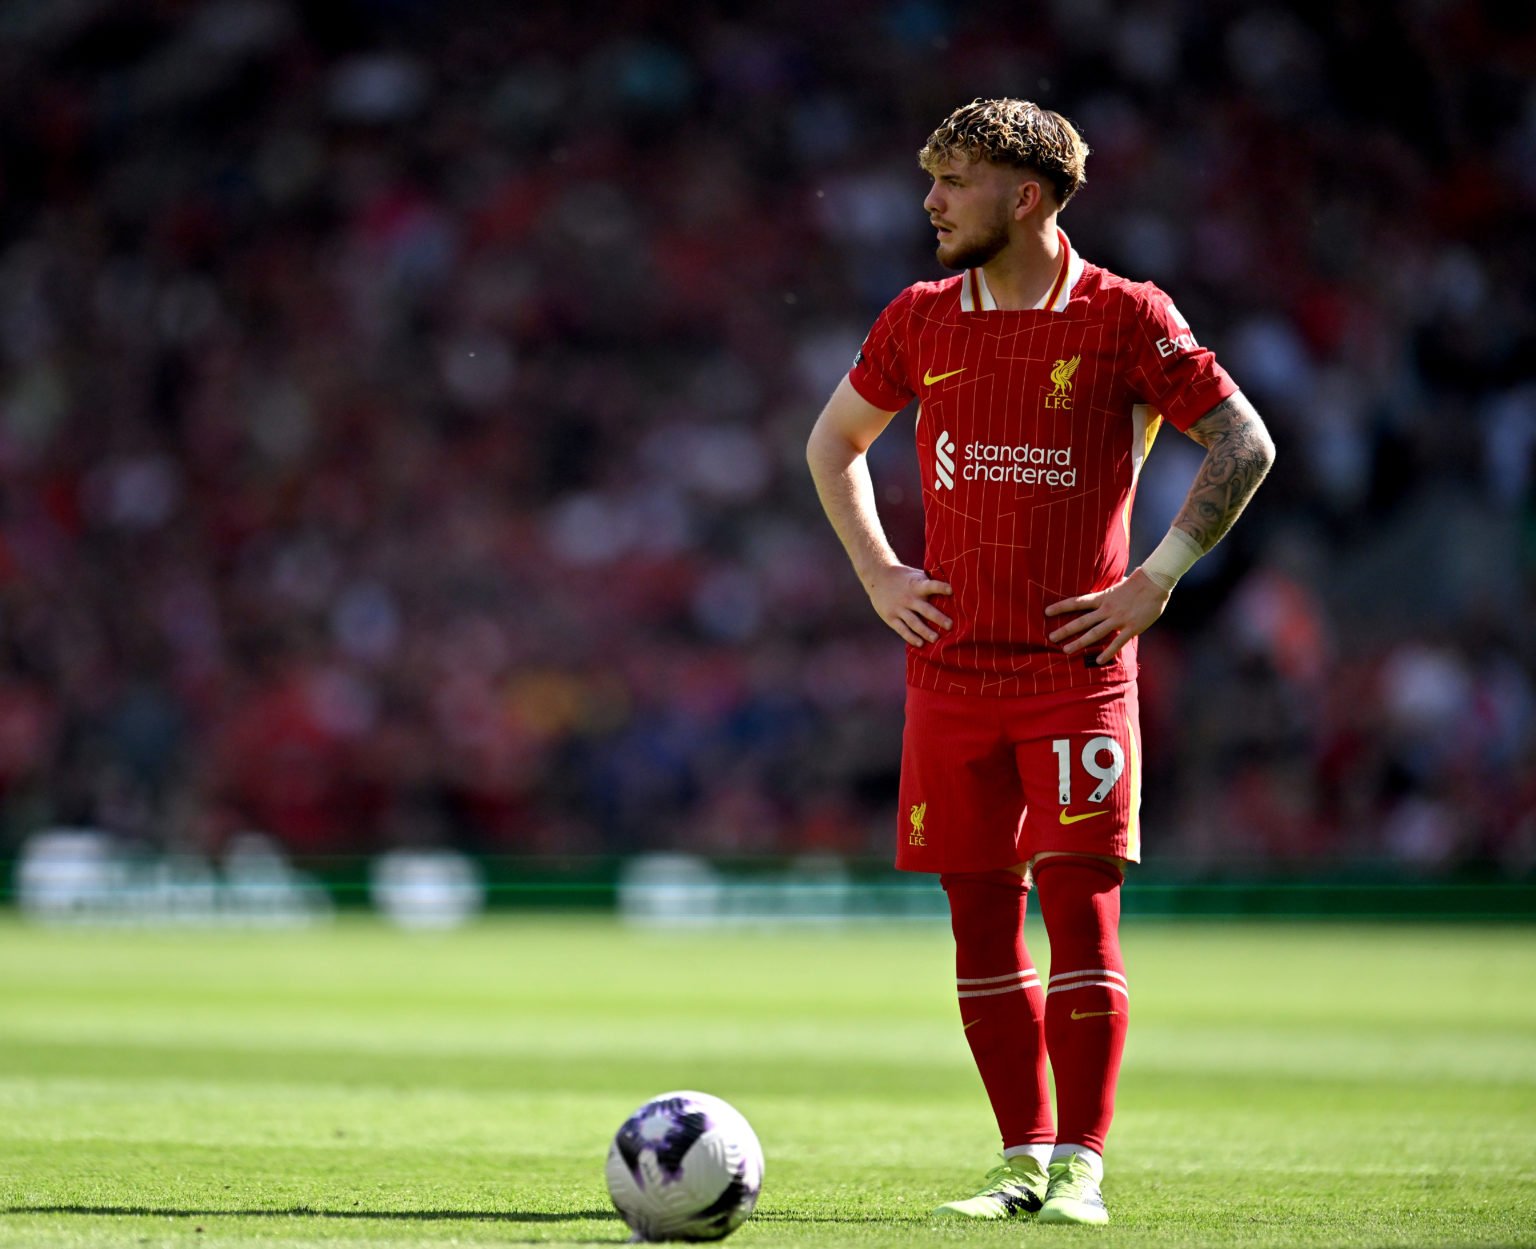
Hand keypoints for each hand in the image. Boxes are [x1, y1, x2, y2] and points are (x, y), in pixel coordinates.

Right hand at [865, 564, 952, 646]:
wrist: (877, 576)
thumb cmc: (904, 577)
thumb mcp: (917, 575)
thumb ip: (931, 583)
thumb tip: (955, 587)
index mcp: (917, 585)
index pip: (931, 586)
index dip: (941, 587)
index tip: (951, 590)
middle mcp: (909, 598)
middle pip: (925, 609)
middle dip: (938, 617)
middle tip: (950, 625)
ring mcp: (899, 608)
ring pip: (914, 622)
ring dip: (925, 631)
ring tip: (936, 639)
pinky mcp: (891, 617)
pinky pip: (902, 629)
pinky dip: (911, 637)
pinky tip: (920, 644)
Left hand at [1045, 568, 1169, 664]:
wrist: (1156, 582)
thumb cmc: (1138, 581)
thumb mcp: (1118, 583)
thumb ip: (1108, 590)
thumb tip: (1103, 587)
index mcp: (1103, 597)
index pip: (1077, 602)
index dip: (1061, 607)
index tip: (1046, 612)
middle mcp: (1107, 609)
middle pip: (1081, 621)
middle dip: (1065, 630)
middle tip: (1051, 638)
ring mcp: (1118, 619)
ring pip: (1094, 633)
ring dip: (1079, 643)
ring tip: (1066, 651)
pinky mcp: (1131, 627)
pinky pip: (1117, 643)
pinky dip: (1107, 652)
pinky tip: (1098, 660)